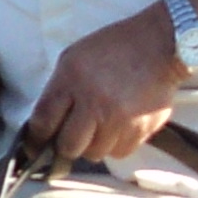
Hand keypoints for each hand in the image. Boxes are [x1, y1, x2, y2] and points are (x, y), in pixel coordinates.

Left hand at [20, 8, 183, 167]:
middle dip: (67, 144)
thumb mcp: (76, 56)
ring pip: (95, 153)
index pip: (44, 121)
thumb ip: (59, 88)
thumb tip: (47, 122)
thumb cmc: (116, 47)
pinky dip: (116, 144)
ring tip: (101, 125)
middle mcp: (94, 101)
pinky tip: (119, 126)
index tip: (39, 141)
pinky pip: (120, 152)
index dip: (38, 136)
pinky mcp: (141, 128)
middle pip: (68, 146)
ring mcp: (119, 118)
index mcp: (73, 79)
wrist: (159, 44)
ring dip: (94, 144)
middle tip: (73, 135)